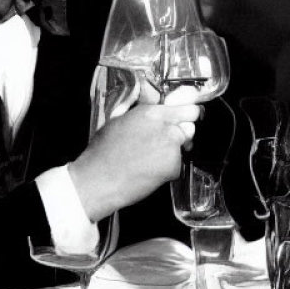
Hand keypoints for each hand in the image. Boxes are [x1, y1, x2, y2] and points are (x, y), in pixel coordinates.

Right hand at [69, 101, 202, 221]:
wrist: (98, 180)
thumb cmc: (103, 153)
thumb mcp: (120, 121)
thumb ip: (144, 114)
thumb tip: (157, 110)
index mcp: (151, 113)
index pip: (188, 108)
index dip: (187, 114)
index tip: (186, 118)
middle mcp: (165, 128)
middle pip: (190, 127)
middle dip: (182, 133)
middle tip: (165, 142)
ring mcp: (172, 148)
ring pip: (185, 146)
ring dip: (175, 151)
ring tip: (151, 158)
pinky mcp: (173, 166)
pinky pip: (178, 165)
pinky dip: (168, 169)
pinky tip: (150, 170)